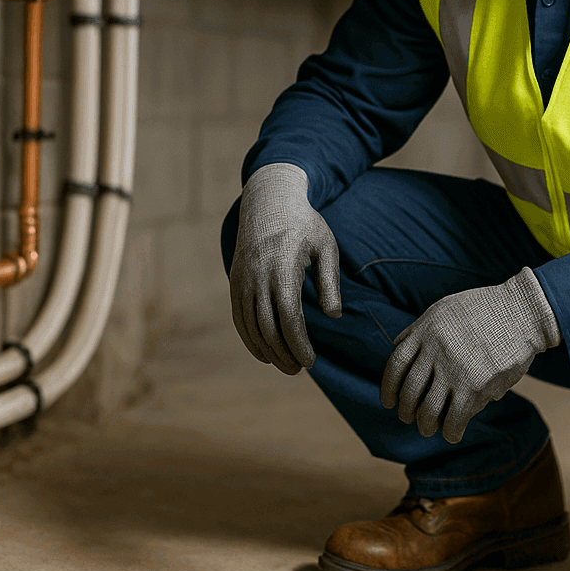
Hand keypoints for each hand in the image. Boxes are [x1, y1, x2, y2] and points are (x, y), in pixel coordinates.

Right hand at [230, 163, 341, 373]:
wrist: (268, 200)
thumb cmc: (304, 224)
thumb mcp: (326, 245)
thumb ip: (330, 281)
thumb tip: (333, 315)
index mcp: (282, 268)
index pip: (288, 317)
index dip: (298, 343)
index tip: (311, 361)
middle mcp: (258, 276)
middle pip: (267, 327)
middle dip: (283, 354)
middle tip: (299, 370)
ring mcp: (243, 279)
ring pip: (250, 326)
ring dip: (267, 351)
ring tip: (285, 365)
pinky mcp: (235, 280)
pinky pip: (239, 317)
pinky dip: (249, 339)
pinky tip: (263, 352)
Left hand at [380, 268, 560, 442]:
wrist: (522, 312)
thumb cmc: (485, 309)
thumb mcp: (444, 309)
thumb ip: (420, 328)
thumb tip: (396, 345)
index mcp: (426, 331)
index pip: (395, 364)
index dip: (388, 387)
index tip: (389, 400)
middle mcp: (435, 350)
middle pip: (409, 391)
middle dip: (406, 410)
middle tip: (408, 418)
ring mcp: (454, 369)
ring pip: (428, 409)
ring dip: (426, 424)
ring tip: (428, 428)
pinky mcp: (475, 385)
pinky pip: (455, 418)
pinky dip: (451, 431)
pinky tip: (453, 434)